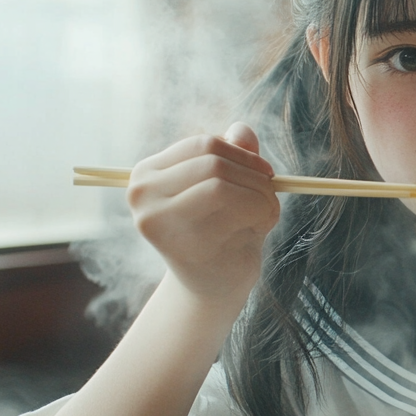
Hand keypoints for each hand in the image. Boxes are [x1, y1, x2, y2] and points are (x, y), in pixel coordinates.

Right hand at [127, 123, 280, 307]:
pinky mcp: (183, 246)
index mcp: (147, 174)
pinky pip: (236, 212)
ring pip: (221, 184)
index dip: (242, 153)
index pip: (202, 145)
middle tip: (272, 193)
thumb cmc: (221, 229)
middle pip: (213, 162)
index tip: (265, 171)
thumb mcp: (227, 186)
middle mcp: (142, 195)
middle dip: (254, 175)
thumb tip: (242, 130)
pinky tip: (260, 230)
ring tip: (267, 213)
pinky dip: (261, 215)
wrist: (213, 286)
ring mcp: (159, 222)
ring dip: (260, 196)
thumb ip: (234, 155)